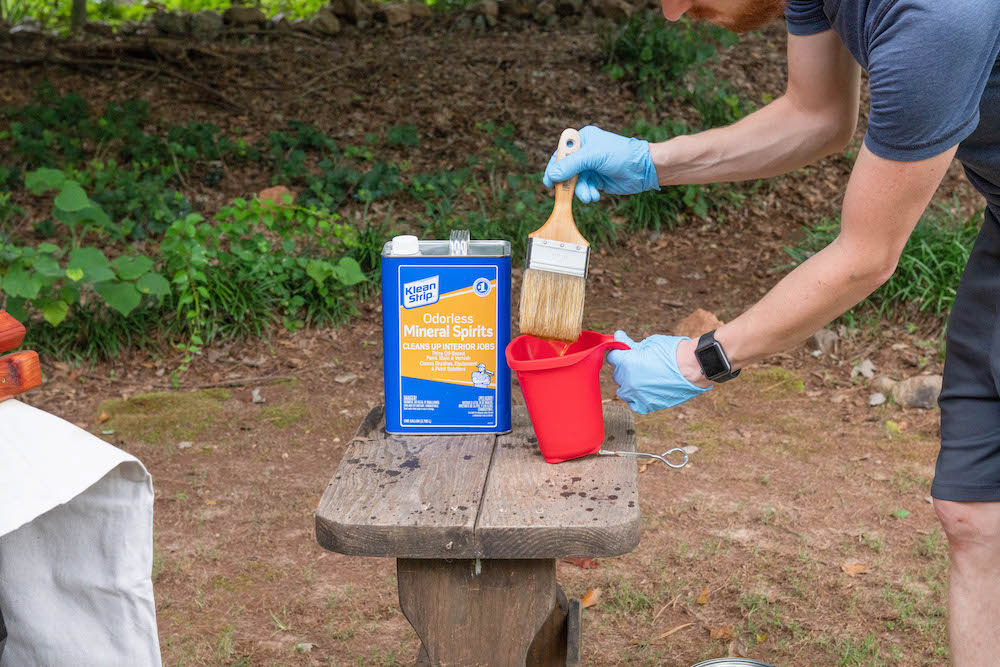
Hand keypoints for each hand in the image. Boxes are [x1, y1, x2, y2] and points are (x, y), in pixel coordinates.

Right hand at [542, 125, 659, 202]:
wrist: (643, 169)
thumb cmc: (620, 155)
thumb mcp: (593, 157)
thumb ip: (571, 165)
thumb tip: (552, 175)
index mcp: (583, 139)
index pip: (561, 153)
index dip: (553, 167)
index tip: (549, 181)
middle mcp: (585, 152)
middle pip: (566, 170)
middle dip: (567, 183)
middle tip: (563, 194)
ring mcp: (591, 167)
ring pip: (575, 182)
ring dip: (580, 191)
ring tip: (589, 196)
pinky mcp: (597, 179)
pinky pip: (585, 188)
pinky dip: (588, 193)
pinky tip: (595, 195)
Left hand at [605, 331, 709, 413]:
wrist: (694, 367)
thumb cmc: (673, 352)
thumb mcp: (650, 343)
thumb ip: (630, 344)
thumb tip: (617, 336)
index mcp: (627, 363)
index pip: (612, 357)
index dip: (619, 353)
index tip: (626, 351)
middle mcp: (628, 381)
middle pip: (618, 374)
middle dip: (626, 368)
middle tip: (641, 363)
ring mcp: (637, 395)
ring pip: (623, 390)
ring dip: (629, 384)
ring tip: (644, 377)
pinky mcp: (647, 405)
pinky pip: (634, 404)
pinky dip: (636, 398)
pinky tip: (645, 391)